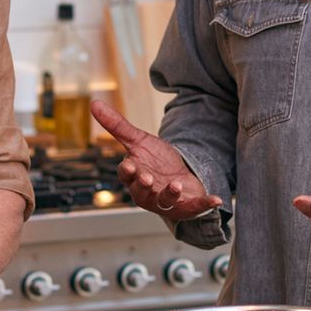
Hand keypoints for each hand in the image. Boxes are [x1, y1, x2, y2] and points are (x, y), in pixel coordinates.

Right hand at [92, 99, 221, 221]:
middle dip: (144, 185)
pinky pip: (195, 207)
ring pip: (164, 201)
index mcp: (134, 176)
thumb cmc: (155, 161)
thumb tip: (93, 102)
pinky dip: (204, 204)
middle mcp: (147, 192)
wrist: (178, 177)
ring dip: (169, 194)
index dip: (127, 172)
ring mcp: (166, 202)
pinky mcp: (186, 207)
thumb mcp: (138, 141)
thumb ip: (117, 125)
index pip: (126, 175)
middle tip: (147, 178)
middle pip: (142, 191)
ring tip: (175, 185)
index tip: (129, 166)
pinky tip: (216, 198)